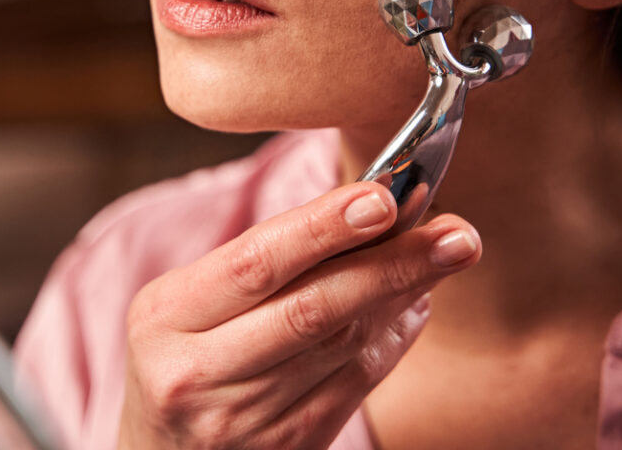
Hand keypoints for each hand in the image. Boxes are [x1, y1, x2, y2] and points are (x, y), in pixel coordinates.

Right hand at [117, 181, 480, 449]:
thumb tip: (369, 206)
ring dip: (403, 294)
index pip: (255, 264)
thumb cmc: (179, 353)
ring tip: (450, 251)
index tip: (383, 197)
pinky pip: (355, 386)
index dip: (323, 228)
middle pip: (310, 311)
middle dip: (391, 265)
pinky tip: (417, 300)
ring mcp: (242, 420)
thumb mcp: (187, 301)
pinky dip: (393, 338)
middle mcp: (198, 374)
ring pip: (342, 348)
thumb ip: (262, 259)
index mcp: (166, 319)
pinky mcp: (286, 448)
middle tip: (455, 232)